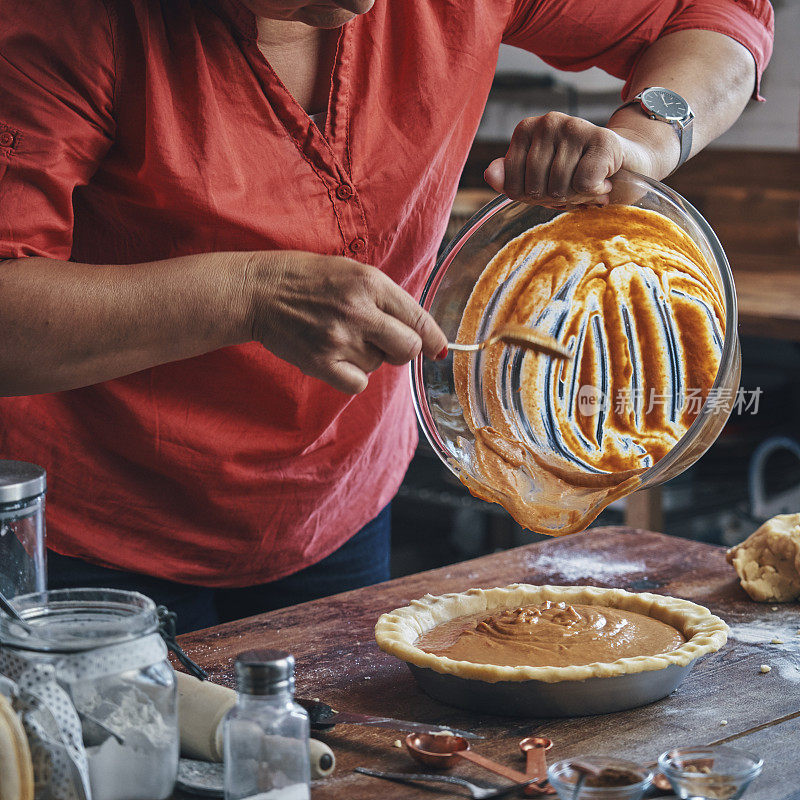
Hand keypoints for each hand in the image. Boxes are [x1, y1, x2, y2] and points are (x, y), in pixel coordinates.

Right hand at [241, 251, 446, 393]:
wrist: (259, 291)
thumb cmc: (307, 279)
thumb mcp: (351, 272)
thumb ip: (386, 298)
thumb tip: (422, 334)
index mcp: (370, 283)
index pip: (418, 319)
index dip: (433, 339)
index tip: (438, 349)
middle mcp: (360, 311)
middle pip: (408, 348)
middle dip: (403, 350)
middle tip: (383, 342)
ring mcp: (340, 339)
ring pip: (379, 365)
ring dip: (367, 357)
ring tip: (340, 336)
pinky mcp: (321, 363)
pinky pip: (358, 383)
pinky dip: (352, 376)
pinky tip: (336, 358)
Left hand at [484, 112, 662, 206]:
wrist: (627, 165)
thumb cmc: (576, 174)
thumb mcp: (537, 181)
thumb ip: (509, 178)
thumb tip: (490, 174)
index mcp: (525, 129)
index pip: (512, 187)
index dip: (532, 198)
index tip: (550, 186)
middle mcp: (548, 121)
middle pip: (535, 189)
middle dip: (555, 199)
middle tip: (572, 186)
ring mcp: (574, 126)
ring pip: (559, 188)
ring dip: (577, 196)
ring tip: (588, 183)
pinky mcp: (602, 139)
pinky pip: (583, 184)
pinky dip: (594, 192)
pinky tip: (603, 179)